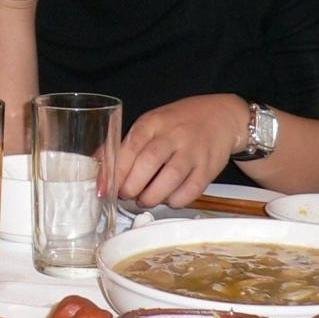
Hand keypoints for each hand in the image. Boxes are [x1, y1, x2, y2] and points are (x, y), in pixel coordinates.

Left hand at [116, 94, 249, 207]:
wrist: (221, 117)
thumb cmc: (178, 123)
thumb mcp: (150, 124)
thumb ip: (125, 145)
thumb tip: (97, 167)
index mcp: (153, 122)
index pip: (130, 146)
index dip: (114, 171)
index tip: (104, 189)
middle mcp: (174, 134)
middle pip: (149, 163)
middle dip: (132, 186)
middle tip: (127, 195)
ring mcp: (193, 151)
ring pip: (170, 179)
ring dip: (152, 196)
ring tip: (145, 199)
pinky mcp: (209, 168)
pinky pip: (191, 191)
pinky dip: (175, 200)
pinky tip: (168, 198)